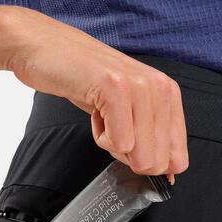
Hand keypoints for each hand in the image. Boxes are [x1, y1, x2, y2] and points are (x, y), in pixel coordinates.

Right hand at [0, 3, 188, 179]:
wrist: (43, 47)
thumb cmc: (84, 79)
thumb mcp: (128, 109)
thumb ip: (151, 138)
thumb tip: (167, 175)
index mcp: (170, 95)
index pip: (178, 159)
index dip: (149, 163)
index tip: (129, 143)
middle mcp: (161, 88)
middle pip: (158, 163)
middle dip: (128, 156)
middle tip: (112, 126)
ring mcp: (140, 87)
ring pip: (140, 156)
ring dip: (112, 144)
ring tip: (102, 113)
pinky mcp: (115, 88)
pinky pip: (118, 143)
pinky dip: (99, 136)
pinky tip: (94, 110)